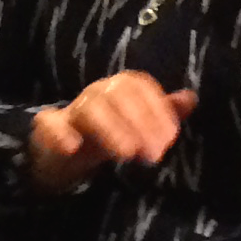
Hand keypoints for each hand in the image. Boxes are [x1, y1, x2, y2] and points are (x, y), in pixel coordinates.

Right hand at [26, 72, 197, 191]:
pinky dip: (60, 133)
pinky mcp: (48, 128)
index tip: (170, 137)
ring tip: (128, 154)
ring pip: (90, 108)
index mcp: (119, 88)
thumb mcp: (138, 124)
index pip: (139, 86)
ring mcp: (71, 110)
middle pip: (116, 95)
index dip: (157, 109)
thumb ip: (164, 112)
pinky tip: (73, 147)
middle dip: (139, 122)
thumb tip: (192, 97)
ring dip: (111, 128)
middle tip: (154, 153)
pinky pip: (49, 124)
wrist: (64, 153)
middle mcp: (96, 93)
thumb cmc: (108, 134)